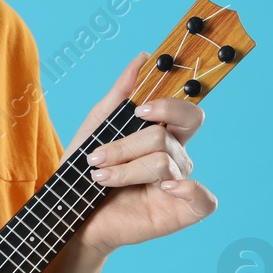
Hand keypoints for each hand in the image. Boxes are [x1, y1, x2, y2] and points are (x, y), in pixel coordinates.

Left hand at [67, 51, 217, 257]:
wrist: (69, 214)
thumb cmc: (83, 172)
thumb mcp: (95, 127)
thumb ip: (120, 94)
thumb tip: (143, 58)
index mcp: (162, 135)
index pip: (186, 111)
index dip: (170, 104)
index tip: (140, 109)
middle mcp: (175, 158)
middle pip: (168, 135)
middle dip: (128, 144)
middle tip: (98, 155)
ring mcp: (179, 184)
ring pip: (163, 161)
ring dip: (124, 169)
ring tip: (99, 178)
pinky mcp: (180, 212)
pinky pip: (203, 198)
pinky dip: (187, 189)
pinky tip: (161, 188)